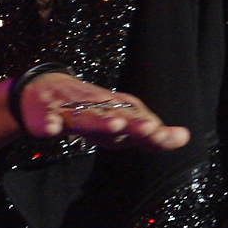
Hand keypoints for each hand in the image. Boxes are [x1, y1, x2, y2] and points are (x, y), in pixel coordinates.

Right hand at [19, 73, 189, 152]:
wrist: (42, 90)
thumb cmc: (87, 110)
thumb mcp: (119, 122)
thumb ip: (149, 133)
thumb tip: (184, 137)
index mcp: (115, 109)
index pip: (138, 119)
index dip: (153, 131)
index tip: (172, 137)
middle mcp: (96, 106)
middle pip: (116, 115)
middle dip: (133, 122)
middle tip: (150, 128)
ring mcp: (70, 109)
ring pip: (85, 116)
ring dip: (99, 121)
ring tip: (115, 125)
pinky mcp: (46, 113)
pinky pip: (48, 119)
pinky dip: (49, 123)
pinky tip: (52, 129)